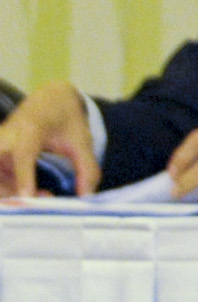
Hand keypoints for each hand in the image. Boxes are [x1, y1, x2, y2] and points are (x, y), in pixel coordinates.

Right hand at [0, 81, 99, 198]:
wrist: (49, 100)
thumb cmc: (65, 119)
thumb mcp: (82, 140)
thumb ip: (86, 167)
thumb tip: (86, 196)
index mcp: (30, 129)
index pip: (22, 154)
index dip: (23, 176)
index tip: (27, 197)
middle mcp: (6, 137)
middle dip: (9, 191)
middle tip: (34, 201)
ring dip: (10, 195)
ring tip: (41, 198)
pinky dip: (8, 191)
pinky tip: (30, 194)